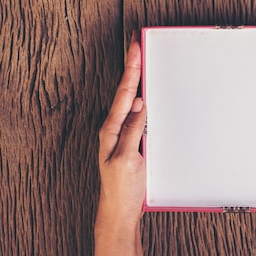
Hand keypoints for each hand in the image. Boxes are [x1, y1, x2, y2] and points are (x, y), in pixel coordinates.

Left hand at [95, 33, 145, 255]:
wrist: (119, 211)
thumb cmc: (121, 189)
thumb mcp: (128, 159)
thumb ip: (132, 131)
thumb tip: (139, 104)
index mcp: (111, 130)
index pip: (124, 92)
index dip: (131, 68)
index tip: (135, 47)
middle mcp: (114, 128)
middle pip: (125, 90)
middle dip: (131, 66)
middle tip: (136, 44)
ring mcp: (121, 134)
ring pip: (129, 99)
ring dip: (135, 79)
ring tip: (139, 60)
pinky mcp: (129, 141)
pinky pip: (135, 113)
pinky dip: (139, 97)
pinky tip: (144, 93)